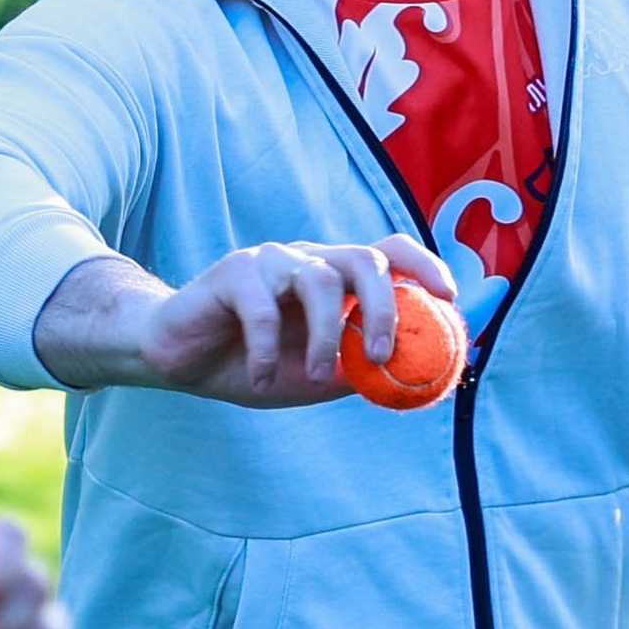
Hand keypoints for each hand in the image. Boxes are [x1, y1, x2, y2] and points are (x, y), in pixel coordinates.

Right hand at [135, 234, 454, 405]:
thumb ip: (360, 371)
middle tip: (379, 354)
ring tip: (315, 375)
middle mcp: (309, 260)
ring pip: (319, 280)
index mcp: (336, 277)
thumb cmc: (252, 365)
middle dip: (382, 306)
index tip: (447, 297)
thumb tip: (415, 378)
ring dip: (324, 336)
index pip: (389, 251)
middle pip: (365, 258)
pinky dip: (268, 349)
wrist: (181, 362)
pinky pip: (262, 306)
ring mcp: (270, 262)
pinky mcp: (232, 273)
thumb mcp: (315, 377)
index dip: (423, 266)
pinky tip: (261, 377)